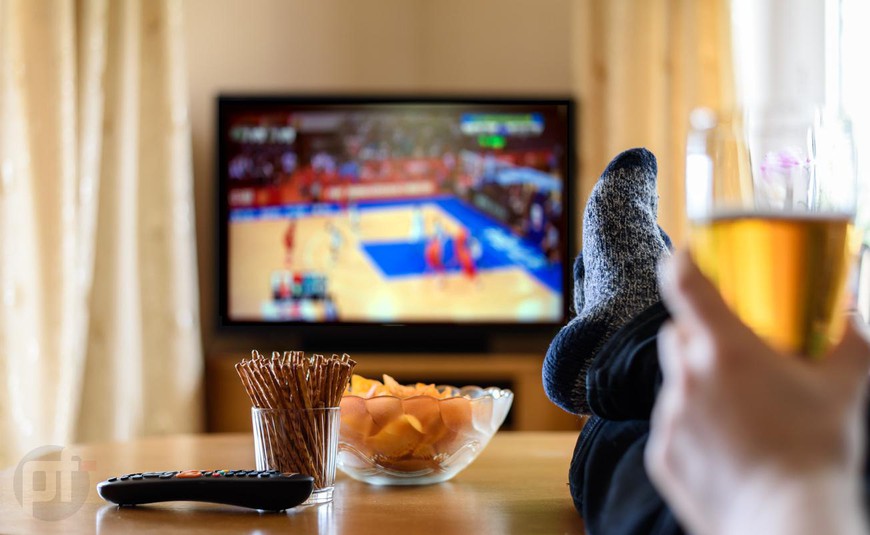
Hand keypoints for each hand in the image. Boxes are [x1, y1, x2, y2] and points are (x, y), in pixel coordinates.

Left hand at [645, 250, 869, 534]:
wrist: (787, 523)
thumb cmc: (818, 452)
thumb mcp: (843, 388)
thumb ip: (850, 338)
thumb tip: (857, 306)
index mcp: (725, 350)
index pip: (685, 284)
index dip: (682, 263)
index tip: (686, 256)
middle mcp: (687, 378)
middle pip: (678, 334)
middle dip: (699, 335)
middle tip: (735, 352)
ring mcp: (669, 417)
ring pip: (674, 382)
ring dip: (698, 384)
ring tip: (742, 411)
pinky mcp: (662, 454)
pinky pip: (671, 425)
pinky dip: (692, 425)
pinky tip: (729, 447)